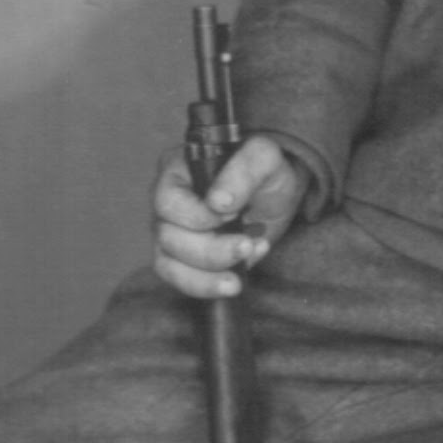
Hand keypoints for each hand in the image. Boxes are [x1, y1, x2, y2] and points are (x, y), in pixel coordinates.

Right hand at [151, 134, 311, 299]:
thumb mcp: (264, 157)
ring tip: (242, 270)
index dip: (197, 216)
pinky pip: (181, 282)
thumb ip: (243, 170)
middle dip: (211, 249)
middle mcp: (167, 205)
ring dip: (208, 274)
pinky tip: (237, 279)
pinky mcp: (184, 261)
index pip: (168, 201)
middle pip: (169, 237)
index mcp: (177, 171)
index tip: (231, 215)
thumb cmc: (264, 172)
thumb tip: (218, 201)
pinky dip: (209, 286)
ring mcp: (172, 235)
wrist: (276, 198)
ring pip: (170, 264)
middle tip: (247, 245)